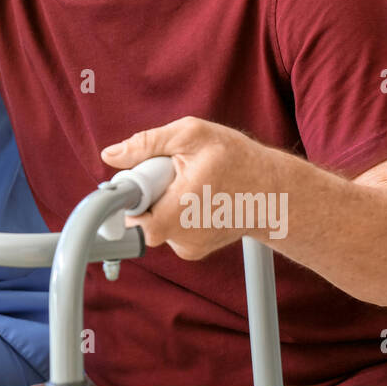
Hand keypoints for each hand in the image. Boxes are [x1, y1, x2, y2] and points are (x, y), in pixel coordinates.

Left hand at [100, 117, 281, 259]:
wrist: (275, 192)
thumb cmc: (238, 160)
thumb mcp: (192, 135)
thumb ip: (146, 143)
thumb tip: (110, 154)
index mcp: (179, 213)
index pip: (130, 219)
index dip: (125, 196)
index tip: (137, 179)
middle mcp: (182, 239)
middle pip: (140, 215)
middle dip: (148, 191)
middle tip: (171, 172)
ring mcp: (188, 248)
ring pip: (154, 220)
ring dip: (163, 199)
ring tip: (190, 183)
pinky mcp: (193, 250)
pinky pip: (168, 226)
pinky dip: (174, 209)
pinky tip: (197, 196)